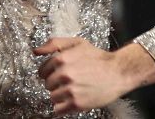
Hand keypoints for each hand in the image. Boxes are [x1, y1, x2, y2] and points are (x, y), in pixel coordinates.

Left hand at [33, 38, 152, 114]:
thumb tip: (36, 51)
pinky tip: (71, 101)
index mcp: (62, 59)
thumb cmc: (99, 57)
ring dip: (60, 95)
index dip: (49, 73)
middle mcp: (64, 74)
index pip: (42, 71)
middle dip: (55, 84)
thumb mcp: (77, 43)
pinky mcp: (77, 103)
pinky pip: (58, 110)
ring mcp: (70, 90)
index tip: (57, 74)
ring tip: (72, 90)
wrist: (118, 72)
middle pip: (47, 85)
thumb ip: (54, 44)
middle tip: (69, 82)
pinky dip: (62, 108)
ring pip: (52, 97)